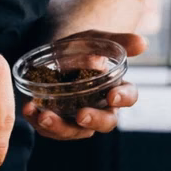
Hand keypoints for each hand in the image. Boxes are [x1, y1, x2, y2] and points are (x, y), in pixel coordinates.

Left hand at [21, 30, 146, 139]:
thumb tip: (142, 43)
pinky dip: (37, 120)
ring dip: (58, 126)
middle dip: (93, 121)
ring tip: (44, 116)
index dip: (123, 98)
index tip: (113, 96)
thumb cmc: (83, 48)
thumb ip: (118, 41)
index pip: (127, 97)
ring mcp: (76, 119)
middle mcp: (99, 109)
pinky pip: (48, 128)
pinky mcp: (55, 122)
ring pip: (73, 131)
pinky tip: (29, 109)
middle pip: (104, 123)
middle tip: (81, 115)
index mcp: (116, 90)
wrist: (55, 54)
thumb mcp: (97, 39)